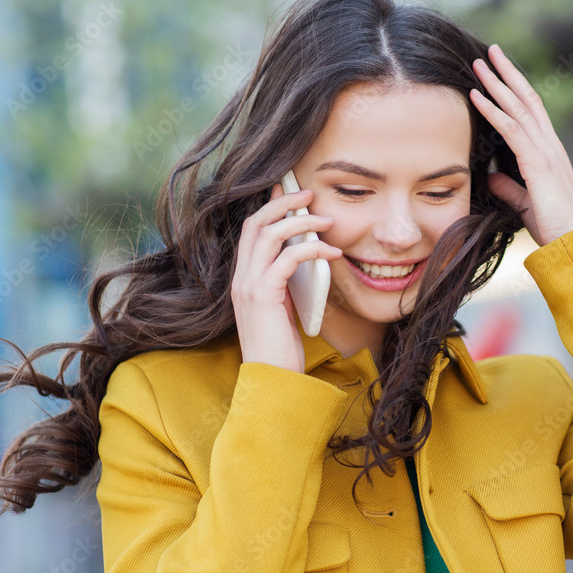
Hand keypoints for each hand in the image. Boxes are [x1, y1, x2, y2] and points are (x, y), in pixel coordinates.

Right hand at [230, 183, 342, 372]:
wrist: (271, 382)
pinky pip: (288, 259)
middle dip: (283, 202)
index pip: (250, 230)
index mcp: (243, 279)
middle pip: (256, 222)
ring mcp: (248, 286)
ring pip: (270, 234)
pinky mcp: (263, 296)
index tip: (288, 190)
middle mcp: (241, 278)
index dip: (268, 206)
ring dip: (301, 221)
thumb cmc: (281, 349)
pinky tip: (332, 253)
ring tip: (326, 220)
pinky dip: (311, 249)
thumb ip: (286, 283)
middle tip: (309, 193)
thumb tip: (306, 259)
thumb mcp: (283, 308)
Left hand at [469, 44, 572, 246]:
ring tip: (479, 63)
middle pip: (527, 99)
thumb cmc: (554, 227)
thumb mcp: (524, 203)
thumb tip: (491, 175)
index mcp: (549, 153)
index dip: (515, 90)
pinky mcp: (538, 163)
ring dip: (497, 83)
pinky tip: (476, 96)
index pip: (531, 112)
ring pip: (519, 107)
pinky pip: (511, 129)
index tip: (499, 72)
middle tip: (490, 51)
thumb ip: (509, 187)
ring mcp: (546, 152)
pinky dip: (492, 110)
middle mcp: (550, 145)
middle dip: (508, 73)